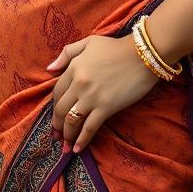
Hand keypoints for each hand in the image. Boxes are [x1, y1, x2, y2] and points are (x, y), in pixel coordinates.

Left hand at [48, 35, 158, 152]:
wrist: (143, 55)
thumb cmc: (117, 47)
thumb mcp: (89, 42)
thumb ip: (67, 53)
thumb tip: (49, 69)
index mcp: (74, 68)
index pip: (57, 92)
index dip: (54, 107)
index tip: (56, 116)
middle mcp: (79, 84)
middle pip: (61, 109)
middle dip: (57, 125)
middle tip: (56, 136)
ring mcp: (92, 97)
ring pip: (72, 121)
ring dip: (67, 136)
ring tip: (66, 146)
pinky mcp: (106, 108)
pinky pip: (89, 128)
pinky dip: (82, 140)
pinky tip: (78, 148)